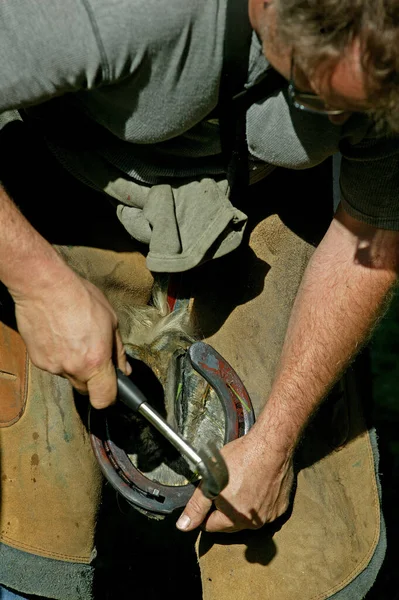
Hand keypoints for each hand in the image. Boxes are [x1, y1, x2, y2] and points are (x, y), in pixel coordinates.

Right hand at [12, 270, 129, 407]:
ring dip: (74, 365)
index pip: (103, 399)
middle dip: (93, 378)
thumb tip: (124, 369)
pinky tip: (60, 336)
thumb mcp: (111, 321)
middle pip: (86, 389)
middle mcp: (73, 368)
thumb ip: (118, 351)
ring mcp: (53, 366)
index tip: (113, 389)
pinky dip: (58, 357)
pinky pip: (54, 366)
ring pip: (69, 376)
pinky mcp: (38, 360)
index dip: (110, 397)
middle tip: (94, 354)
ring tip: (74, 338)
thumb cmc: (80, 298)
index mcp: (95, 361)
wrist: (45, 287)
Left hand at [176, 431, 293, 532]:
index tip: (207, 499)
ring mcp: (271, 515)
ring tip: (241, 484)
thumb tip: (184, 526)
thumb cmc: (241, 458)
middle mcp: (255, 523)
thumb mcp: (211, 479)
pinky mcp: (282, 505)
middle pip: (231, 524)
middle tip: (223, 488)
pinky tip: (257, 484)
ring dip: (243, 506)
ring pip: (249, 517)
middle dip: (224, 511)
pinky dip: (260, 501)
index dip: (204, 513)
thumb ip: (197, 505)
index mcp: (235, 519)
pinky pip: (266, 509)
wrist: (271, 445)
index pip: (211, 526)